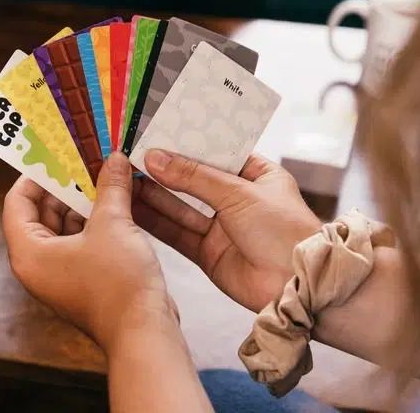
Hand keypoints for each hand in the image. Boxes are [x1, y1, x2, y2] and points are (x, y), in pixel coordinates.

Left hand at [3, 153, 176, 352]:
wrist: (143, 332)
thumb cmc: (118, 282)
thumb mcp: (113, 223)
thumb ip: (109, 187)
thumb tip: (113, 160)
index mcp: (29, 252)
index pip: (16, 202)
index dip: (35, 175)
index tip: (56, 154)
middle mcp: (38, 265)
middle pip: (40, 213)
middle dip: (65, 186)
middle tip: (86, 161)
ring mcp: (60, 276)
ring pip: (63, 228)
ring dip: (82, 203)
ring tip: (104, 176)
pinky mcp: (82, 282)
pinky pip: (80, 243)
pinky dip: (94, 223)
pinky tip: (116, 203)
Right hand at [135, 151, 321, 313]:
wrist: (298, 287)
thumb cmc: (283, 230)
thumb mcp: (238, 193)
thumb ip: (193, 176)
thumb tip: (154, 157)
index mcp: (256, 174)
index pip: (214, 151)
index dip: (185, 142)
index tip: (154, 132)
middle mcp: (237, 199)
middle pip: (192, 179)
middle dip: (163, 168)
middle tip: (129, 154)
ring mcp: (222, 228)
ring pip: (180, 207)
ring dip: (153, 194)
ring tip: (122, 177)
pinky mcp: (209, 254)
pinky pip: (177, 233)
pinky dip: (155, 222)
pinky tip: (131, 207)